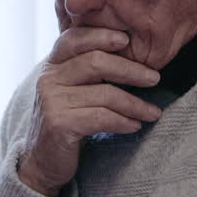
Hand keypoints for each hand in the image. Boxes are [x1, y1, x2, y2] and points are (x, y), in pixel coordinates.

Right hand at [18, 27, 161, 196]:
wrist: (43, 161)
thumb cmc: (67, 121)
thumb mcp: (72, 90)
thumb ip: (88, 70)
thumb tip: (131, 52)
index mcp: (52, 65)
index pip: (75, 38)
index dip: (101, 34)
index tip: (128, 39)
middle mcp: (48, 79)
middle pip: (95, 62)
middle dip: (130, 70)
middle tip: (154, 79)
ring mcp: (51, 101)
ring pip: (104, 93)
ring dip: (135, 104)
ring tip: (153, 113)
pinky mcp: (58, 123)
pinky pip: (101, 117)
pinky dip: (123, 122)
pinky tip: (135, 126)